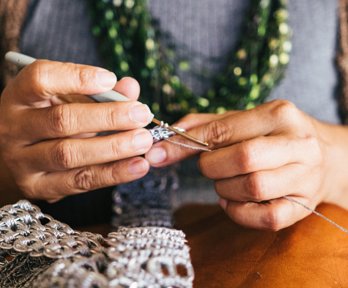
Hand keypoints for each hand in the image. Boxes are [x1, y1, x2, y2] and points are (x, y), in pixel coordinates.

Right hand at [0, 60, 153, 201]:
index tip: (110, 79)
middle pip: (62, 121)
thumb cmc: (49, 119)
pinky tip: (138, 166)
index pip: (41, 79)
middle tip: (141, 115)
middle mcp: (14, 128)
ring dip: (113, 148)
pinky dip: (113, 173)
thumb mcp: (66, 99)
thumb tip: (130, 87)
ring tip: (144, 141)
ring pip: (70, 154)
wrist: (19, 155)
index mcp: (19, 96)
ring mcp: (23, 161)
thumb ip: (98, 91)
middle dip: (108, 117)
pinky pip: (80, 181)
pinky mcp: (39, 187)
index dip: (77, 78)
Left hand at [146, 100, 338, 229]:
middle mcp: (297, 143)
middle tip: (209, 167)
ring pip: (252, 188)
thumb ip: (205, 125)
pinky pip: (265, 218)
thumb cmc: (273, 136)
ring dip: (224, 188)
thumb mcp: (244, 121)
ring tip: (224, 182)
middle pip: (242, 158)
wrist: (326, 156)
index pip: (224, 130)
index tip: (159, 153)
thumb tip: (167, 137)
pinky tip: (233, 201)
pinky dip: (238, 212)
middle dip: (211, 166)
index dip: (187, 143)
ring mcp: (305, 176)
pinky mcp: (305, 206)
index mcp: (279, 114)